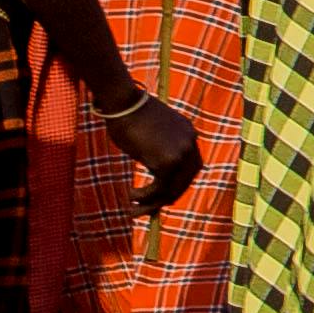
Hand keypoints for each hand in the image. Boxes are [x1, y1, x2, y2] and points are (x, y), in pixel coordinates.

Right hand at [109, 92, 205, 218]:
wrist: (123, 102)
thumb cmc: (128, 114)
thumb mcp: (151, 134)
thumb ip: (158, 152)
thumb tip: (154, 172)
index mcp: (189, 135)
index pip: (190, 169)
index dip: (175, 185)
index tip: (159, 195)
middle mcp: (191, 145)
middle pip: (183, 183)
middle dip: (164, 199)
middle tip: (145, 210)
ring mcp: (182, 154)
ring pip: (171, 190)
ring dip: (151, 203)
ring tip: (133, 210)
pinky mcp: (168, 163)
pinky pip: (158, 189)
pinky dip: (144, 196)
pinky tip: (131, 196)